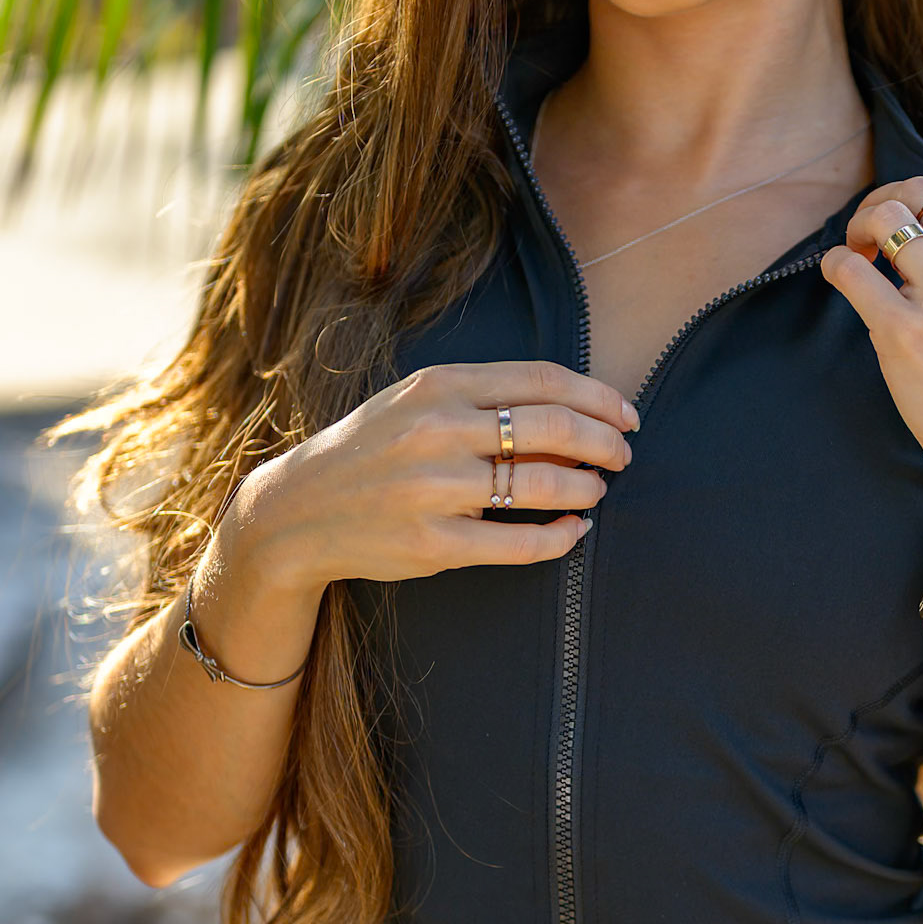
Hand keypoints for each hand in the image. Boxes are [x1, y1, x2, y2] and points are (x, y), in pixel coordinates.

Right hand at [217, 360, 639, 599]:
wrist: (296, 511)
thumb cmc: (372, 448)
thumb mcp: (417, 400)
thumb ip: (484, 397)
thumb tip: (575, 409)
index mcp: (440, 384)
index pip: (544, 380)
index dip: (598, 396)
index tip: (626, 414)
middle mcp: (438, 430)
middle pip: (553, 426)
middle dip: (603, 442)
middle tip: (623, 455)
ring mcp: (434, 489)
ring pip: (542, 484)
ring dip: (586, 488)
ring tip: (597, 490)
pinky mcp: (433, 543)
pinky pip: (519, 542)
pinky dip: (560, 538)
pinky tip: (575, 532)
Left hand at [819, 177, 922, 533]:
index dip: (919, 197)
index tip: (903, 222)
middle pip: (917, 192)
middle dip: (883, 203)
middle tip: (870, 234)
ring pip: (884, 218)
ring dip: (859, 228)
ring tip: (858, 255)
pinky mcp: (902, 332)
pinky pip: (849, 269)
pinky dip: (836, 263)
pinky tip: (842, 278)